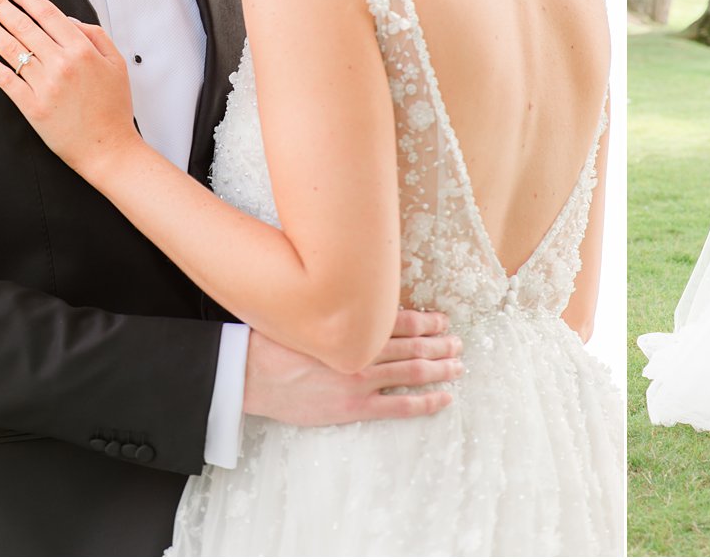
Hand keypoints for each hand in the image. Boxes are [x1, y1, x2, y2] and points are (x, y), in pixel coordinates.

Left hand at [0, 0, 138, 173]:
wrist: (108, 148)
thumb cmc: (114, 107)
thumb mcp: (117, 64)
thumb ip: (96, 36)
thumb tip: (68, 20)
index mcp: (83, 51)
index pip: (49, 14)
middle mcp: (61, 64)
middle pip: (23, 26)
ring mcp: (44, 84)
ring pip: (10, 48)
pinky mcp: (30, 105)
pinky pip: (3, 78)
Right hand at [244, 310, 463, 424]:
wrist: (251, 373)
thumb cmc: (275, 342)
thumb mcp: (311, 316)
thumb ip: (338, 312)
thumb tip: (360, 303)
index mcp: (354, 326)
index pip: (403, 320)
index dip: (428, 321)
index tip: (443, 321)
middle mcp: (364, 349)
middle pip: (415, 345)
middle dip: (441, 344)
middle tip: (458, 344)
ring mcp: (362, 379)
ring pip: (414, 371)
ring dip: (441, 368)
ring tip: (458, 366)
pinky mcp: (355, 406)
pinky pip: (400, 405)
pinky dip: (426, 401)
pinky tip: (444, 398)